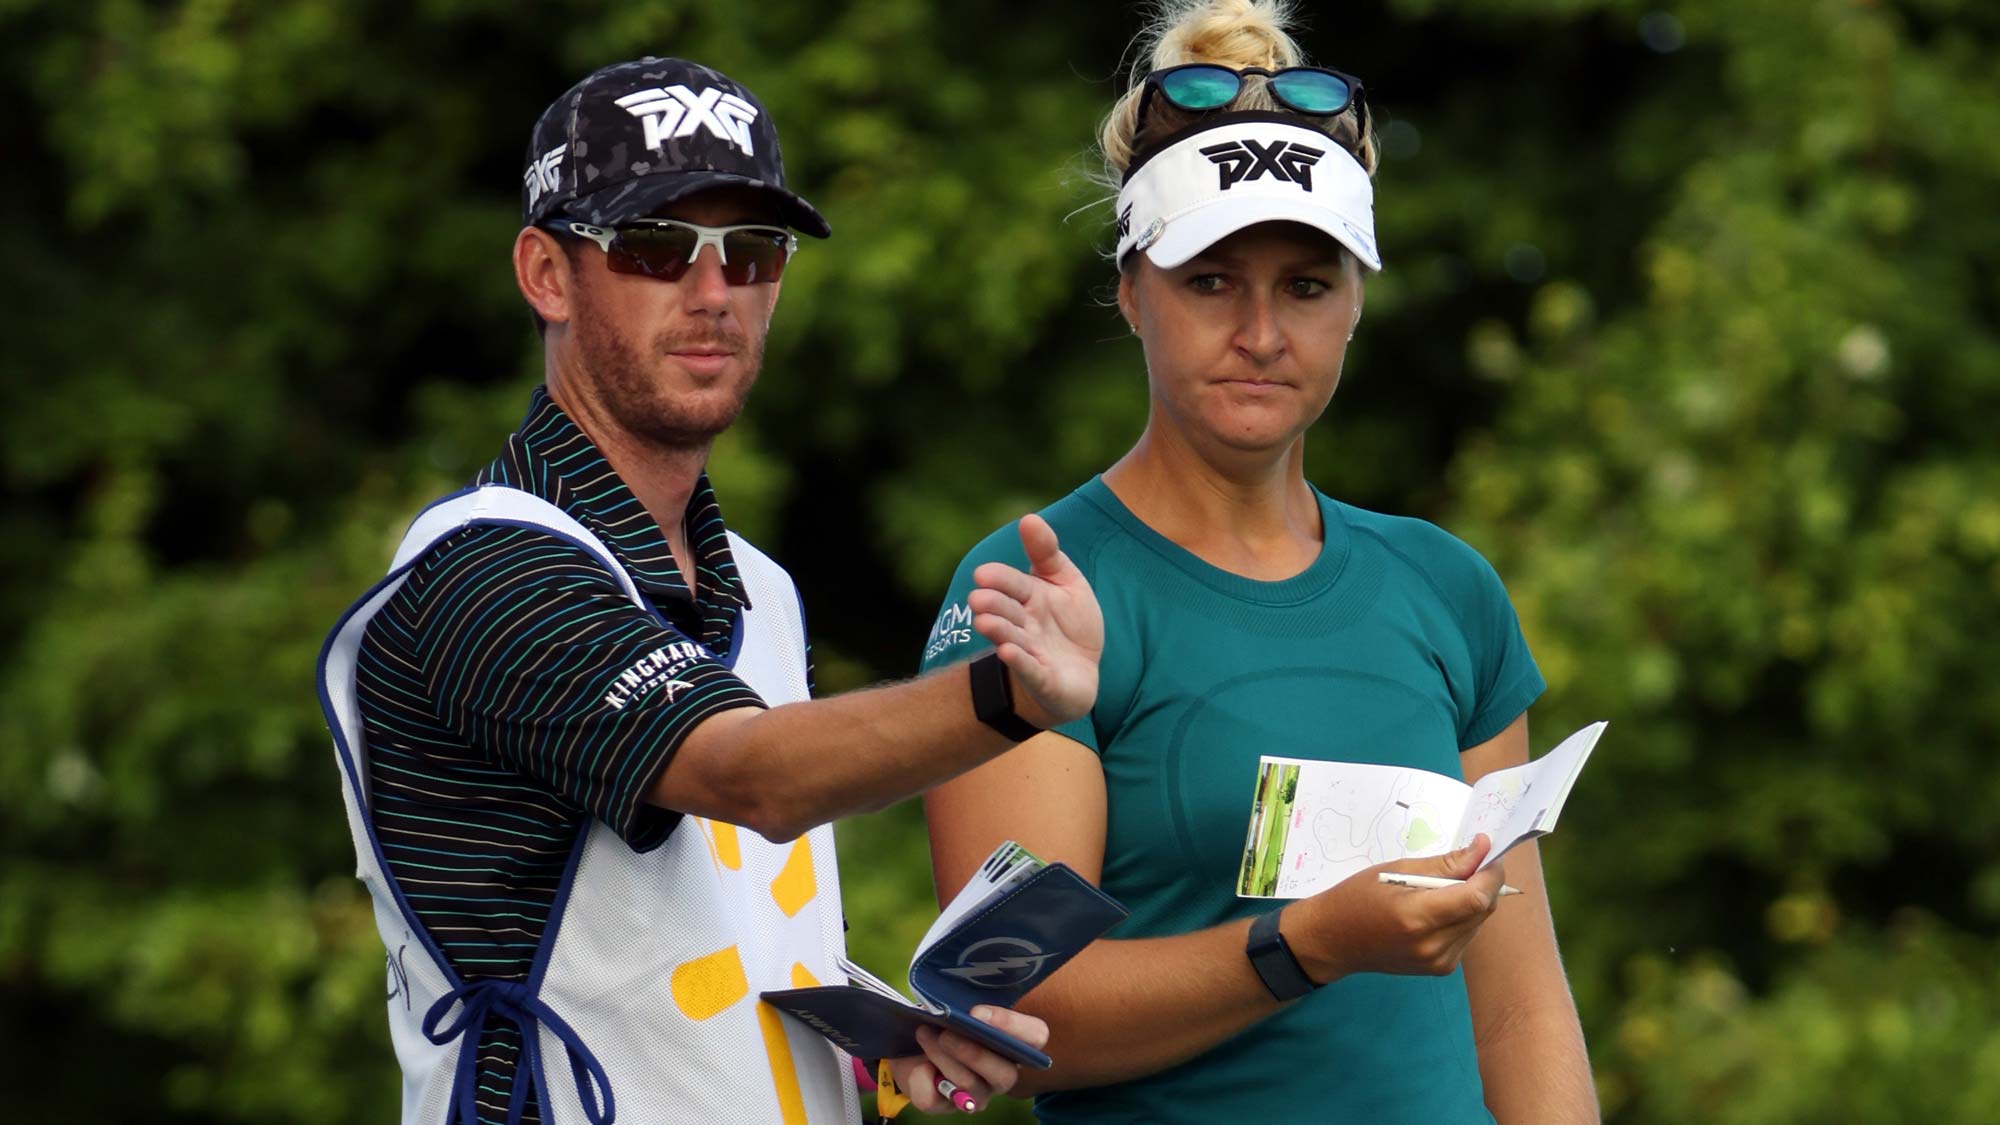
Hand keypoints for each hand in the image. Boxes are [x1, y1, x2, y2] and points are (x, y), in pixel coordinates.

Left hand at [886, 1006, 1049, 1113]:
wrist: (909, 1044)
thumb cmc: (943, 1020)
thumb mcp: (955, 1007)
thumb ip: (963, 1004)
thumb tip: (953, 1005)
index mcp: (1014, 1043)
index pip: (1035, 1036)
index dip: (1011, 1025)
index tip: (976, 1012)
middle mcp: (1001, 1073)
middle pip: (1005, 1074)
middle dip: (973, 1053)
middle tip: (946, 1033)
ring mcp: (976, 1094)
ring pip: (968, 1084)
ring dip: (942, 1056)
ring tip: (924, 1033)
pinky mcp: (945, 1106)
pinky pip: (934, 1098)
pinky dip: (920, 1077)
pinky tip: (917, 1062)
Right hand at [966, 514, 1102, 727]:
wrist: (1079, 671)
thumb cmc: (1068, 623)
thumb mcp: (1065, 581)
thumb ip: (1047, 552)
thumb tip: (1028, 517)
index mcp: (1029, 597)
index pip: (1012, 584)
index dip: (1000, 579)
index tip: (983, 573)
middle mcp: (1024, 624)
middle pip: (1006, 612)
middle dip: (993, 605)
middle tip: (978, 598)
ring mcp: (1031, 652)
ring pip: (1012, 639)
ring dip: (998, 631)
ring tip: (983, 622)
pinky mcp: (1042, 679)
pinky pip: (1030, 669)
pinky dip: (1020, 661)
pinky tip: (1007, 651)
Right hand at [1284, 835, 1507, 982]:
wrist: (1334, 940)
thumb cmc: (1357, 897)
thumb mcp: (1396, 870)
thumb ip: (1444, 864)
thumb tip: (1482, 849)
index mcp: (1416, 917)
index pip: (1475, 897)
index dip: (1490, 873)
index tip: (1488, 850)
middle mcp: (1432, 945)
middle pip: (1482, 909)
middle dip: (1485, 882)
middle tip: (1469, 861)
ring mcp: (1439, 961)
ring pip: (1479, 922)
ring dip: (1474, 899)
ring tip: (1445, 886)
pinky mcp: (1441, 968)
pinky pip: (1467, 934)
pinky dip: (1463, 916)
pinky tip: (1440, 907)